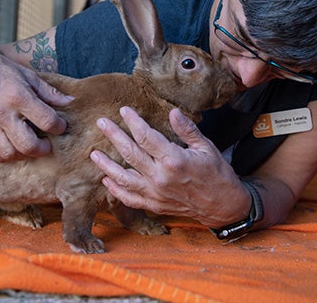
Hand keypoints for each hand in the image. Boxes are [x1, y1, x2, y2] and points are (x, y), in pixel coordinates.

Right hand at [0, 44, 72, 161]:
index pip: (46, 121)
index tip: (60, 126)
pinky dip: (4, 156)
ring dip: (24, 154)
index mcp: (17, 96)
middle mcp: (1, 112)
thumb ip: (49, 92)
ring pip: (9, 153)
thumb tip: (70, 102)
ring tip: (30, 146)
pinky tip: (12, 148)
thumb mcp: (29, 75)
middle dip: (43, 148)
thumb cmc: (2, 70)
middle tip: (47, 144)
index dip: (59, 126)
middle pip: (28, 145)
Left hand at [91, 106, 250, 226]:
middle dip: (113, 136)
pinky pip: (129, 198)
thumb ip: (187, 130)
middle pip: (130, 153)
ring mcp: (155, 193)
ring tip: (93, 153)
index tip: (124, 110)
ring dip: (106, 165)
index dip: (133, 122)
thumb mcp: (206, 147)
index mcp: (174, 159)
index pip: (146, 136)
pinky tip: (106, 180)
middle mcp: (161, 177)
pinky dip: (116, 190)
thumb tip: (172, 112)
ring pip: (123, 178)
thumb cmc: (216, 174)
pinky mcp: (154, 205)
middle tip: (101, 123)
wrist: (223, 206)